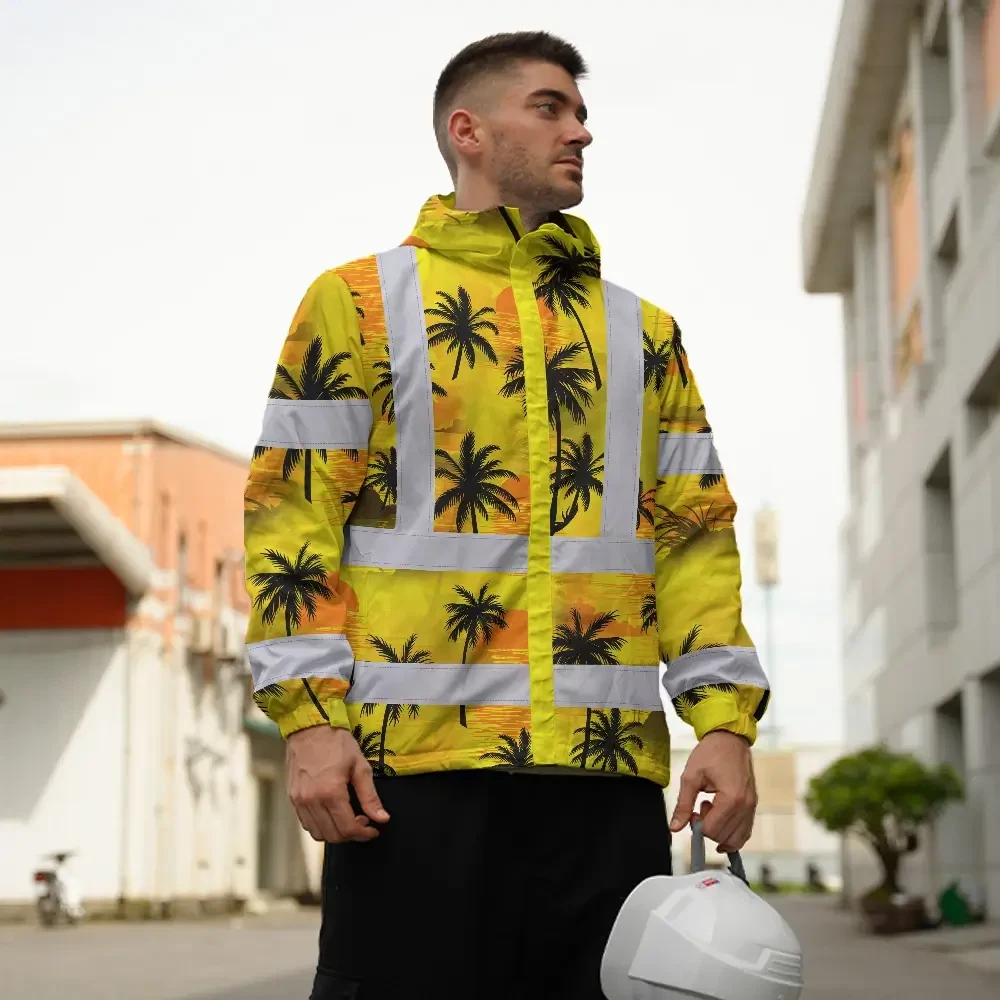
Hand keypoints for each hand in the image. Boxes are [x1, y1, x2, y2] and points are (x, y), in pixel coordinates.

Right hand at [286, 725, 389, 842]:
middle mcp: (311, 801)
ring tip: (348, 818)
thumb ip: (370, 796)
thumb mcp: (360, 766)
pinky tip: (332, 813)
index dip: (364, 834)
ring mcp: (299, 801)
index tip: (374, 830)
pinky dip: (321, 825)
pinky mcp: (292, 798)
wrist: (309, 727)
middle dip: (352, 834)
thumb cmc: (337, 742)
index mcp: (330, 793)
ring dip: (336, 832)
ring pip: (318, 833)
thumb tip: (382, 819)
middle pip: (333, 835)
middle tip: (364, 821)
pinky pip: (306, 823)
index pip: (348, 828)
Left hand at [669, 730, 756, 852]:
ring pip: (736, 839)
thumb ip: (683, 804)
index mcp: (731, 798)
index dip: (697, 825)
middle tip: (699, 808)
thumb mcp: (691, 776)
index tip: (692, 811)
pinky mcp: (753, 806)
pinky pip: (745, 832)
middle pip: (723, 837)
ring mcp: (752, 807)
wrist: (730, 738)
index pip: (712, 830)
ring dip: (719, 831)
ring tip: (711, 809)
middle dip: (707, 828)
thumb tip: (675, 827)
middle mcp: (746, 806)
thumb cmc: (711, 753)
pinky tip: (719, 820)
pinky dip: (731, 833)